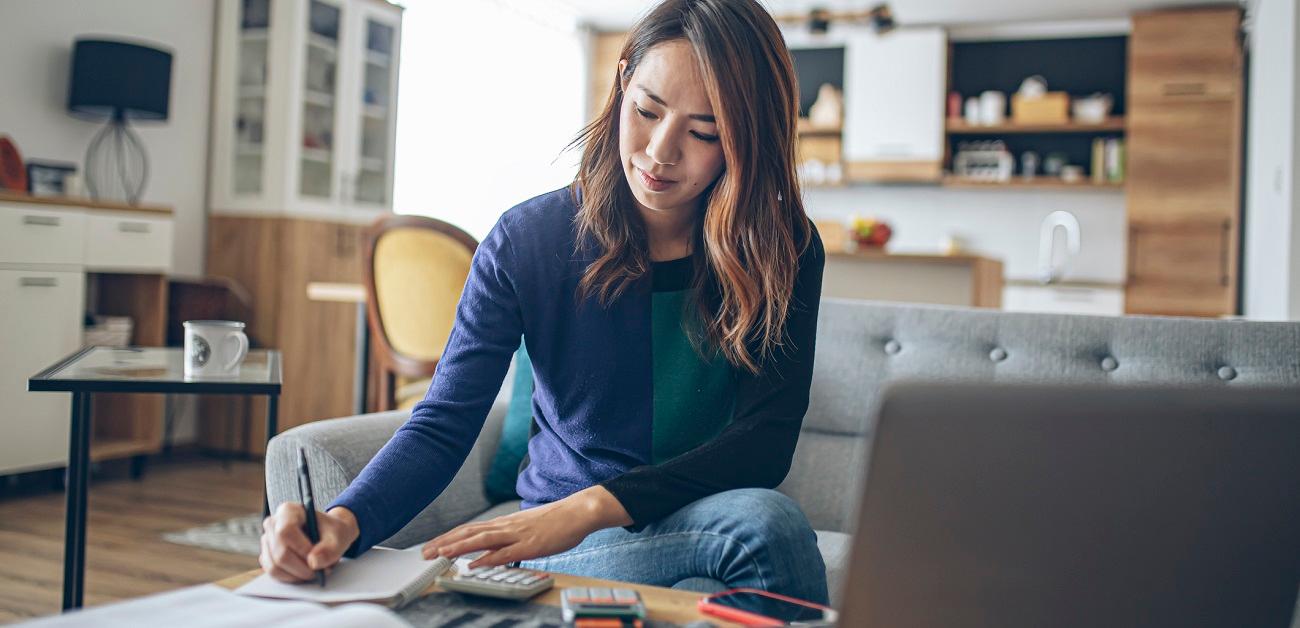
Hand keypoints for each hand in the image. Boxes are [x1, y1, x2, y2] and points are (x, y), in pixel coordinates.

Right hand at [260, 503, 359, 582]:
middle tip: (320, 572)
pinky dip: (290, 578)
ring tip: (315, 572)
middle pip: (279, 553)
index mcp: (288, 511)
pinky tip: (304, 573)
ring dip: (297, 575)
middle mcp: (273, 524)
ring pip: (275, 566)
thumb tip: (313, 562)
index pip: (285, 532)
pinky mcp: (267, 556)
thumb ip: (330, 549)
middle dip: (301, 568)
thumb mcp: (339, 536)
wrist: (330, 535)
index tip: (315, 559)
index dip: (300, 549)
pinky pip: (274, 573)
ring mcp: (267, 541)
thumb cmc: (332, 531)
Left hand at [421, 486, 631, 568]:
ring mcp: (517, 534)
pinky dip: (487, 557)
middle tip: (425, 553)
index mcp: (504, 523)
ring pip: (481, 540)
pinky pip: (505, 552)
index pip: (470, 529)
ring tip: (441, 555)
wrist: (579, 511)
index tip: (432, 546)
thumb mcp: (526, 529)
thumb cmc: (556, 521)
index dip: (449, 537)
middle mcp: (506, 526)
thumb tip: (492, 550)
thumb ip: (508, 539)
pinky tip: (474, 563)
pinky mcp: (530, 544)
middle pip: (469, 533)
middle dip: (445, 543)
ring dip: (459, 547)